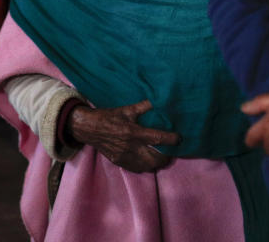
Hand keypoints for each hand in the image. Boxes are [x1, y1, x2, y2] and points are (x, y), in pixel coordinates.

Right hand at [66, 99, 180, 172]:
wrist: (88, 127)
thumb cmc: (108, 116)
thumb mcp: (126, 109)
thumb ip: (144, 106)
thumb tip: (159, 100)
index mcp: (133, 132)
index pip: (158, 138)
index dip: (171, 139)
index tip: (179, 138)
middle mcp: (130, 147)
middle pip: (156, 158)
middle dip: (167, 156)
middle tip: (171, 150)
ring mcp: (125, 157)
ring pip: (148, 166)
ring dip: (157, 162)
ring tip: (161, 155)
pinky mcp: (120, 162)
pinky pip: (137, 168)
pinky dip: (146, 165)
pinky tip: (148, 159)